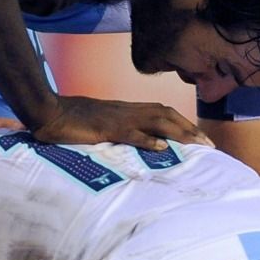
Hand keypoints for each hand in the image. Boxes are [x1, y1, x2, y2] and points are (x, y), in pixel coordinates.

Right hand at [33, 94, 208, 149]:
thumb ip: (120, 129)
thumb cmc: (72, 119)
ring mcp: (117, 118)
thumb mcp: (101, 123)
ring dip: (179, 134)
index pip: (163, 112)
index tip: (201, 138)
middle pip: (167, 115)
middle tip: (210, 146)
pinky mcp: (105, 128)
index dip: (184, 123)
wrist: (48, 110)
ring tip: (197, 146)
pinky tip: (162, 149)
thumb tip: (139, 141)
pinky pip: (130, 133)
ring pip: (156, 122)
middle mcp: (127, 110)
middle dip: (190, 129)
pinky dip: (147, 140)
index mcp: (127, 109)